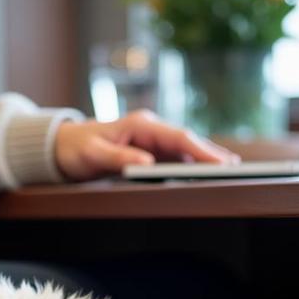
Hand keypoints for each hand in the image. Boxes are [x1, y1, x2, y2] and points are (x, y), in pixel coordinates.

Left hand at [54, 110, 237, 180]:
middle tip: (234, 167)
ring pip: (184, 149)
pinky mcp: (149, 150)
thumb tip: (147, 162)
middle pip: (187, 141)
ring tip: (228, 171)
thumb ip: (119, 159)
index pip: (178, 137)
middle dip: (210, 153)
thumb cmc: (77, 149)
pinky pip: (175, 158)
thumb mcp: (93, 155)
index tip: (217, 161)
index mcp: (141, 125)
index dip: (200, 149)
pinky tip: (205, 174)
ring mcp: (151, 139)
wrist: (64, 147)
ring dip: (204, 160)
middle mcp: (150, 128)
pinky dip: (191, 165)